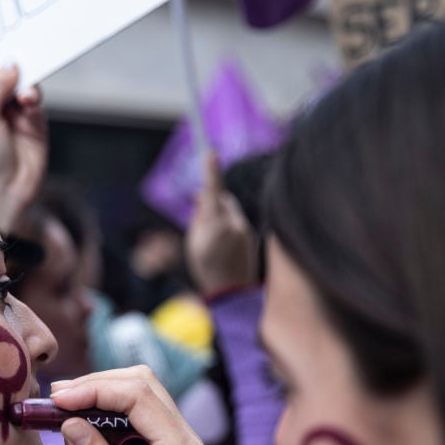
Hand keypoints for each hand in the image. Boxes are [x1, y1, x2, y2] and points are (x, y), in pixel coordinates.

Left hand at [0, 64, 47, 234]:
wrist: (2, 194)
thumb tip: (10, 64)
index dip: (2, 65)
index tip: (8, 48)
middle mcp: (2, 110)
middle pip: (15, 81)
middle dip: (19, 74)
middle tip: (22, 67)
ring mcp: (20, 120)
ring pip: (30, 93)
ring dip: (29, 90)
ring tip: (26, 97)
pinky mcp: (38, 131)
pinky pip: (40, 110)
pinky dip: (37, 104)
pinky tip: (31, 105)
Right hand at [50, 367, 244, 444]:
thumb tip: (70, 421)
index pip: (137, 394)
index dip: (93, 389)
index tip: (56, 399)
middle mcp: (184, 440)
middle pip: (138, 386)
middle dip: (93, 391)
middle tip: (55, 407)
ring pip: (132, 405)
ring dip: (94, 420)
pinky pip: (131, 430)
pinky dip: (102, 439)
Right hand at [186, 152, 257, 295]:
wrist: (231, 292)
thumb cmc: (206, 267)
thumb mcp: (193, 241)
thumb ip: (198, 216)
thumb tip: (203, 196)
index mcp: (214, 225)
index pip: (212, 191)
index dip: (210, 171)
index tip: (210, 152)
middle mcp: (232, 224)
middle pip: (223, 199)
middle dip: (213, 201)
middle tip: (198, 210)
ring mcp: (244, 230)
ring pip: (231, 211)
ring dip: (221, 216)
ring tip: (213, 241)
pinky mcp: (250, 235)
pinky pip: (237, 223)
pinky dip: (229, 228)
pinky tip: (224, 247)